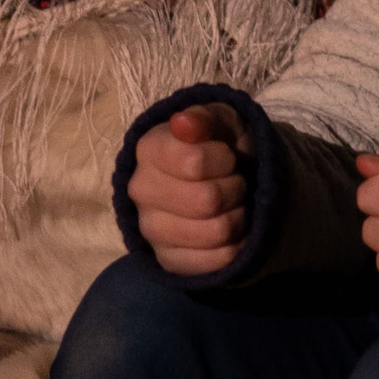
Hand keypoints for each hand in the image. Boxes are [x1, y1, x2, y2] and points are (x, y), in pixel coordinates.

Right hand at [127, 101, 251, 276]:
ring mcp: (150, 229)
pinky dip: (236, 245)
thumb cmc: (218, 144)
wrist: (219, 181)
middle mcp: (140, 191)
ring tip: (232, 205)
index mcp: (149, 150)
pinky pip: (215, 261)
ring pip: (216, 232)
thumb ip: (203, 117)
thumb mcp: (219, 120)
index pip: (194, 162)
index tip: (227, 156)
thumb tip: (184, 123)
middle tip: (234, 182)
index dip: (224, 159)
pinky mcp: (168, 261)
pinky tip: (230, 231)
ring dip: (238, 216)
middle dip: (234, 188)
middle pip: (207, 200)